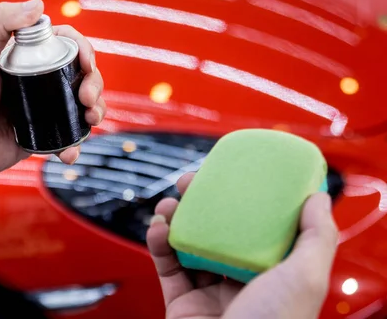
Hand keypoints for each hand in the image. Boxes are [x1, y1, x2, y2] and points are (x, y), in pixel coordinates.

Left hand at [0, 0, 104, 183]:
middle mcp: (41, 79)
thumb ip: (1, 22)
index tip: (87, 63)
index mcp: (29, 56)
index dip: (84, 49)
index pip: (66, 43)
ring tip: (89, 119)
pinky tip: (70, 152)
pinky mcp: (46, 134)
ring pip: (85, 104)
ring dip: (97, 109)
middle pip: (83, 73)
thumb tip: (39, 5)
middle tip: (86, 98)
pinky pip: (70, 136)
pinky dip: (77, 144)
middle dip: (95, 83)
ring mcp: (46, 107)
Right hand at [147, 172, 337, 318]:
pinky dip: (158, 242)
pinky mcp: (181, 300)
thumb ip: (316, 237)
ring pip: (188, 244)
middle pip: (218, 231)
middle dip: (201, 203)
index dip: (243, 199)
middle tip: (190, 182)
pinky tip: (158, 228)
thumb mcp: (305, 278)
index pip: (257, 228)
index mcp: (272, 275)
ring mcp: (209, 291)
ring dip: (175, 217)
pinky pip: (166, 265)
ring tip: (169, 204)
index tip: (230, 176)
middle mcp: (240, 281)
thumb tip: (319, 198)